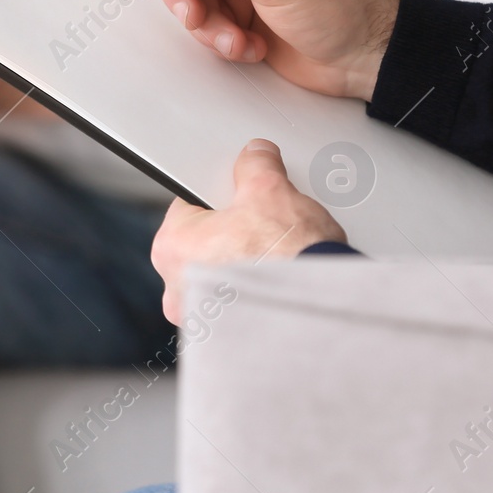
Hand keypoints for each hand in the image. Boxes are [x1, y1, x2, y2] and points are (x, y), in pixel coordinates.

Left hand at [151, 140, 345, 323]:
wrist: (320, 306)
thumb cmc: (288, 259)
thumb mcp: (270, 190)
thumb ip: (256, 165)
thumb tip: (255, 156)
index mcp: (172, 247)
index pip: (188, 205)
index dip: (219, 196)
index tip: (237, 196)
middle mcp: (176, 289)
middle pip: (204, 241)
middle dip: (232, 232)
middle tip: (261, 224)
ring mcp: (200, 318)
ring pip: (218, 274)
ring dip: (242, 262)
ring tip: (273, 251)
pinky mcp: (225, 335)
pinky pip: (234, 303)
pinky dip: (251, 291)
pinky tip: (275, 277)